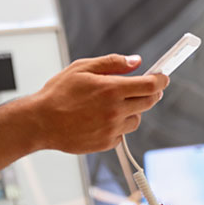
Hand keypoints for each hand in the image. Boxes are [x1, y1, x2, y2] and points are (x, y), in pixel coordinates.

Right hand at [31, 54, 168, 153]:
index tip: (163, 77)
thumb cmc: (58, 93)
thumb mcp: (83, 68)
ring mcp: (112, 129)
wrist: (40, 122)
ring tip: (111, 105)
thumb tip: (136, 61)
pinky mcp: (106, 143)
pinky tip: (100, 119)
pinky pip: (122, 133)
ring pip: (136, 119)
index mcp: (112, 89)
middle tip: (142, 88)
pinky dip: (117, 126)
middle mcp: (115, 110)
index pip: (150, 85)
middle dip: (150, 94)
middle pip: (149, 102)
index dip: (161, 80)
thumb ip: (112, 63)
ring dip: (132, 111)